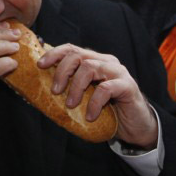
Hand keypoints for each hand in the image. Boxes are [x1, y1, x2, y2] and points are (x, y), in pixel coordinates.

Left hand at [37, 44, 157, 148]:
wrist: (135, 126)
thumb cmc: (108, 111)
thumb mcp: (86, 97)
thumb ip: (71, 89)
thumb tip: (42, 92)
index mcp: (94, 60)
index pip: (71, 49)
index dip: (54, 54)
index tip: (40, 65)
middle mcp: (106, 61)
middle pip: (78, 55)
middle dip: (62, 71)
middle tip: (55, 91)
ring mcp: (118, 72)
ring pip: (90, 68)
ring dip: (76, 87)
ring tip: (71, 105)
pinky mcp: (128, 86)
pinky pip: (106, 89)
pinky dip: (94, 103)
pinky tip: (90, 115)